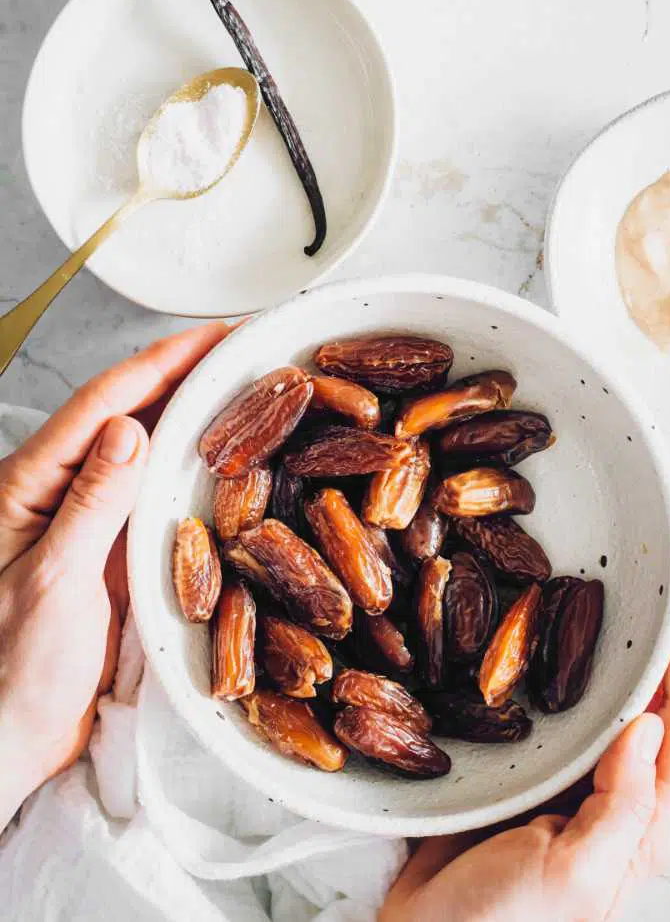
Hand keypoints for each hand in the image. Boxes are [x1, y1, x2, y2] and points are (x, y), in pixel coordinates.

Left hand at [0, 323, 227, 827]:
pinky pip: (158, 493)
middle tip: (243, 347)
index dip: (161, 362)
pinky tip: (225, 454)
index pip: (102, 404)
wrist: (11, 736)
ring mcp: (90, 518)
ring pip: (147, 447)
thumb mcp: (53, 582)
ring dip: (193, 413)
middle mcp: (61, 490)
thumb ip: (90, 504)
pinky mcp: (113, 548)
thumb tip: (129, 429)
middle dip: (184, 372)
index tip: (213, 335)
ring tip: (244, 386)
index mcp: (30, 484)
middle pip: (128, 411)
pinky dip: (192, 467)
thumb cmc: (11, 669)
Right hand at [381, 567, 669, 921]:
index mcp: (647, 819)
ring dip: (614, 640)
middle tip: (656, 569)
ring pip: (607, 692)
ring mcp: (574, 776)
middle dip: (665, 631)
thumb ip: (621, 807)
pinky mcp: (531, 767)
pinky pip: (555, 703)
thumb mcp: (576, 875)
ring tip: (610, 586)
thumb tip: (649, 725)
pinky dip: (557, 662)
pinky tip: (543, 630)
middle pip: (658, 694)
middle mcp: (620, 790)